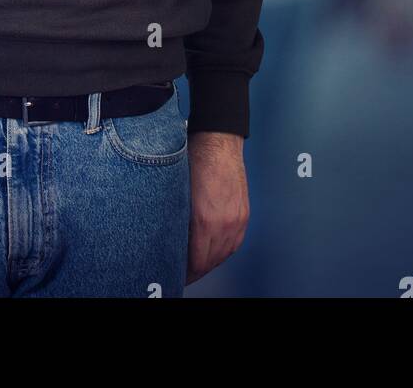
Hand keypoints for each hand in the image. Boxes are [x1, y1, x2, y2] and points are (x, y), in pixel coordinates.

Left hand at [186, 131, 248, 283]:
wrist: (217, 141)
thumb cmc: (194, 160)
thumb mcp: (178, 192)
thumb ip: (176, 219)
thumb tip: (170, 240)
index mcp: (203, 219)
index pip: (195, 262)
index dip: (183, 271)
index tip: (173, 272)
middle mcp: (223, 224)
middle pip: (208, 262)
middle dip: (193, 270)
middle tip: (180, 271)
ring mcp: (236, 220)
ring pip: (222, 256)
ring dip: (208, 262)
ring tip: (195, 265)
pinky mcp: (243, 215)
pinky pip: (234, 244)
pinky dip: (222, 251)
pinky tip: (212, 252)